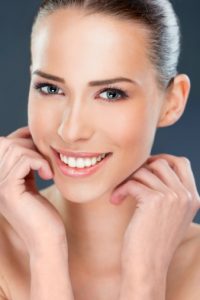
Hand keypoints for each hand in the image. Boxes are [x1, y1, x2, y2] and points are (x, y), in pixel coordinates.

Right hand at [0, 127, 66, 254]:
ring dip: (37, 155)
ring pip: (15, 150)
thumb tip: (29, 136)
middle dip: (31, 145)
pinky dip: (40, 163)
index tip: (40, 144)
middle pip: (7, 143)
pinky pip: (23, 161)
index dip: (22, 137)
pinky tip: (48, 176)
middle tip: (46, 161)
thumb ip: (25, 162)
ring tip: (47, 170)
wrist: (47, 239)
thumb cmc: (43, 212)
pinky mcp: (9, 191)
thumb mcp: (31, 181)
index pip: (3, 144)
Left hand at [110, 154, 199, 276]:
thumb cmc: (153, 240)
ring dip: (128, 180)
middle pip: (161, 162)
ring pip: (144, 171)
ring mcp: (172, 196)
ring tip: (119, 193)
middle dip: (142, 168)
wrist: (147, 265)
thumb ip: (169, 191)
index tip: (145, 168)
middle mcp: (186, 195)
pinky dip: (120, 189)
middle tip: (129, 180)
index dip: (161, 159)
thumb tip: (151, 165)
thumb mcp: (170, 214)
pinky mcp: (154, 200)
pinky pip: (132, 182)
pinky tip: (115, 200)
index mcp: (193, 197)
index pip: (181, 162)